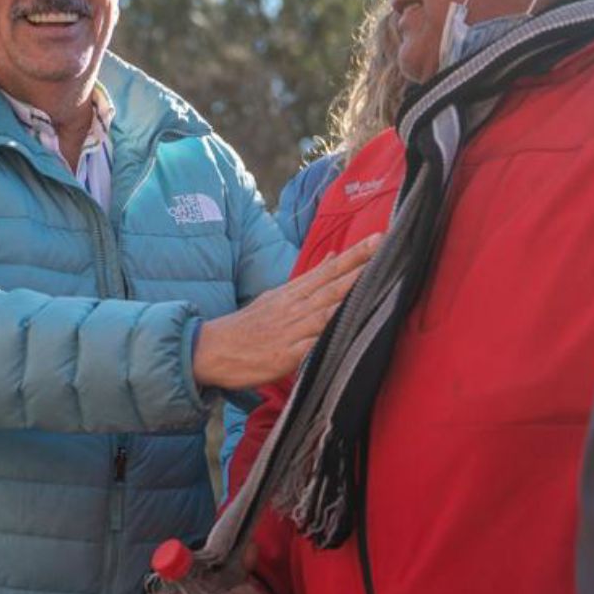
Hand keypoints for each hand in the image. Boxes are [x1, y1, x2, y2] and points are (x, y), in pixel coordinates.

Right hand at [193, 238, 379, 393]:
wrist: (213, 349)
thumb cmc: (249, 326)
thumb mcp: (276, 297)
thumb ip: (307, 280)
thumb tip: (332, 257)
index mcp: (291, 294)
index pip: (327, 271)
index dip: (353, 256)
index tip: (377, 238)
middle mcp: (293, 307)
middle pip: (330, 283)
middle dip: (357, 265)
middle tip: (381, 244)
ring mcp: (290, 329)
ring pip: (324, 309)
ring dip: (347, 293)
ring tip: (371, 278)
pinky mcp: (286, 354)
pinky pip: (311, 344)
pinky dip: (326, 334)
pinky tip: (342, 328)